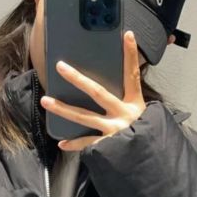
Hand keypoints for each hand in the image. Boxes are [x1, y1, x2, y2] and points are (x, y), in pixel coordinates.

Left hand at [40, 30, 146, 151]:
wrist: (150, 161)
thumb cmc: (145, 135)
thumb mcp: (145, 114)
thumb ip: (129, 101)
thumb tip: (116, 88)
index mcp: (134, 103)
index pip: (132, 75)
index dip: (131, 55)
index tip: (127, 34)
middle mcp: (123, 115)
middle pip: (97, 92)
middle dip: (78, 79)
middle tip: (60, 67)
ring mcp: (114, 130)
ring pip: (84, 117)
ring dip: (63, 109)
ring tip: (46, 100)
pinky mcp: (107, 145)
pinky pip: (87, 143)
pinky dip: (74, 144)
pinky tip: (61, 142)